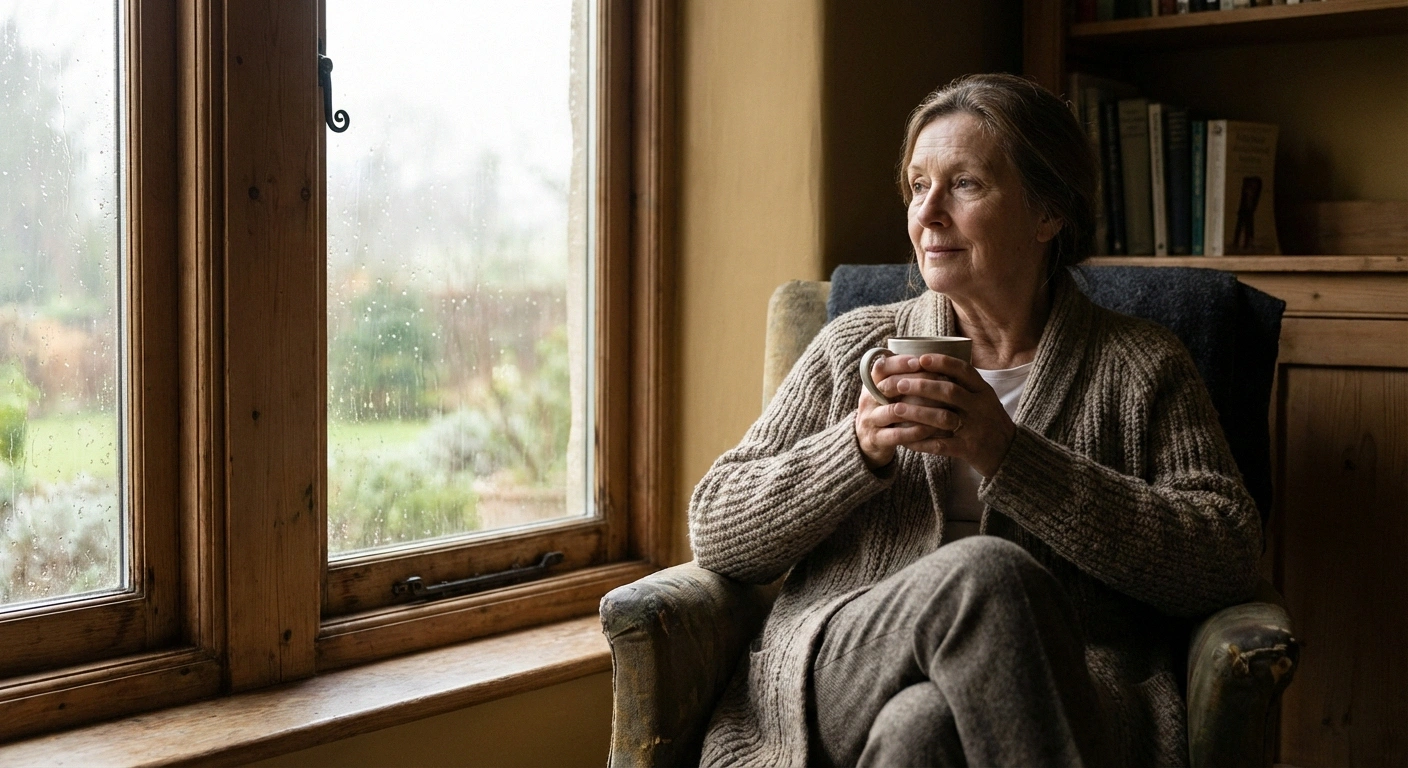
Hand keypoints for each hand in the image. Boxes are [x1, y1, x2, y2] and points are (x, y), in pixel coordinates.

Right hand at [855, 354, 961, 468]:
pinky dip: (916, 431)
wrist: (866, 441)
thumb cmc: (886, 410)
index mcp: (872, 383)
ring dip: (921, 408)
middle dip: (915, 382)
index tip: (920, 360)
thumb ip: (902, 376)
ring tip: (942, 408)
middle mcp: (868, 399)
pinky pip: (897, 434)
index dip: (900, 362)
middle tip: (940, 381)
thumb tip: (934, 358)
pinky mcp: (876, 439)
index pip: (881, 367)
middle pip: (887, 386)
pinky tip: (932, 428)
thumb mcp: (887, 392)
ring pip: (894, 411)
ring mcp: (870, 419)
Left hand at [882, 353, 1016, 477]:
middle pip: (950, 391)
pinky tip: (905, 440)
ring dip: (917, 412)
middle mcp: (980, 407)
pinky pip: (941, 445)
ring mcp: (975, 428)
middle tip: (898, 383)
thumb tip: (930, 364)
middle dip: (922, 386)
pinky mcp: (968, 449)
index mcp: (983, 391)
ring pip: (943, 417)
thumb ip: (963, 384)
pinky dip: (921, 442)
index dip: (941, 362)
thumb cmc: (988, 420)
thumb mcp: (983, 398)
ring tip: (896, 408)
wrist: (1009, 452)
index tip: (920, 358)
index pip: (963, 370)